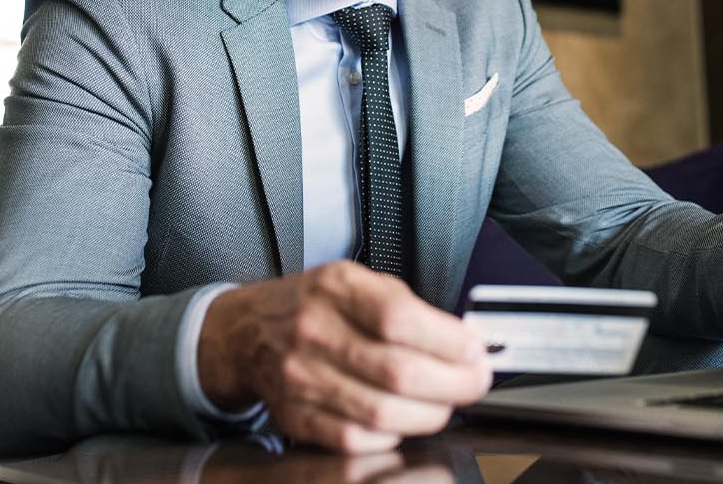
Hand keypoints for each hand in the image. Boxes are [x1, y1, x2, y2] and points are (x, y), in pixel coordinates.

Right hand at [198, 260, 492, 452]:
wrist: (246, 332)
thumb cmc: (311, 305)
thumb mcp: (355, 281)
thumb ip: (406, 307)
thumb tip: (463, 342)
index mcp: (337, 287)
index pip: (399, 318)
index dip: (448, 341)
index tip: (476, 350)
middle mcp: (315, 330)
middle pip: (397, 372)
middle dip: (453, 384)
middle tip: (474, 382)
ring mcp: (301, 377)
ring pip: (381, 413)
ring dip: (428, 415)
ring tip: (444, 404)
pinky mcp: (295, 415)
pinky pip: (354, 439)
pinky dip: (389, 437)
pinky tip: (401, 421)